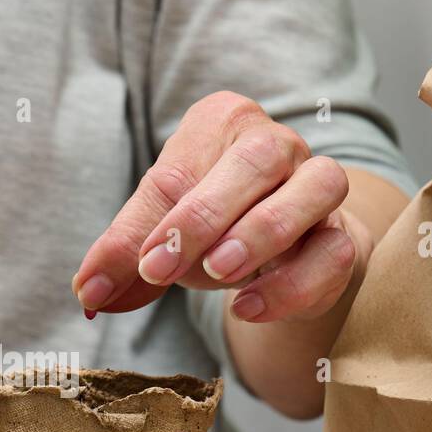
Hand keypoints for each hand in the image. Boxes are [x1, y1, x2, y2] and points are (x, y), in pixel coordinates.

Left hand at [72, 92, 370, 322]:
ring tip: (218, 274)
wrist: (280, 253)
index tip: (121, 273)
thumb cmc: (214, 227)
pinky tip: (246, 307)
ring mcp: (319, 184)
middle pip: (254, 161)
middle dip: (203, 217)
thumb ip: (124, 257)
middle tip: (160, 269)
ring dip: (262, 232)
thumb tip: (87, 291)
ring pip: (315, 187)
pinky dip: (291, 283)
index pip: (177, 171)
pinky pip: (334, 251)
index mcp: (221, 124)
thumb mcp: (161, 236)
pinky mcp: (344, 235)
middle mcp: (277, 143)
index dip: (146, 225)